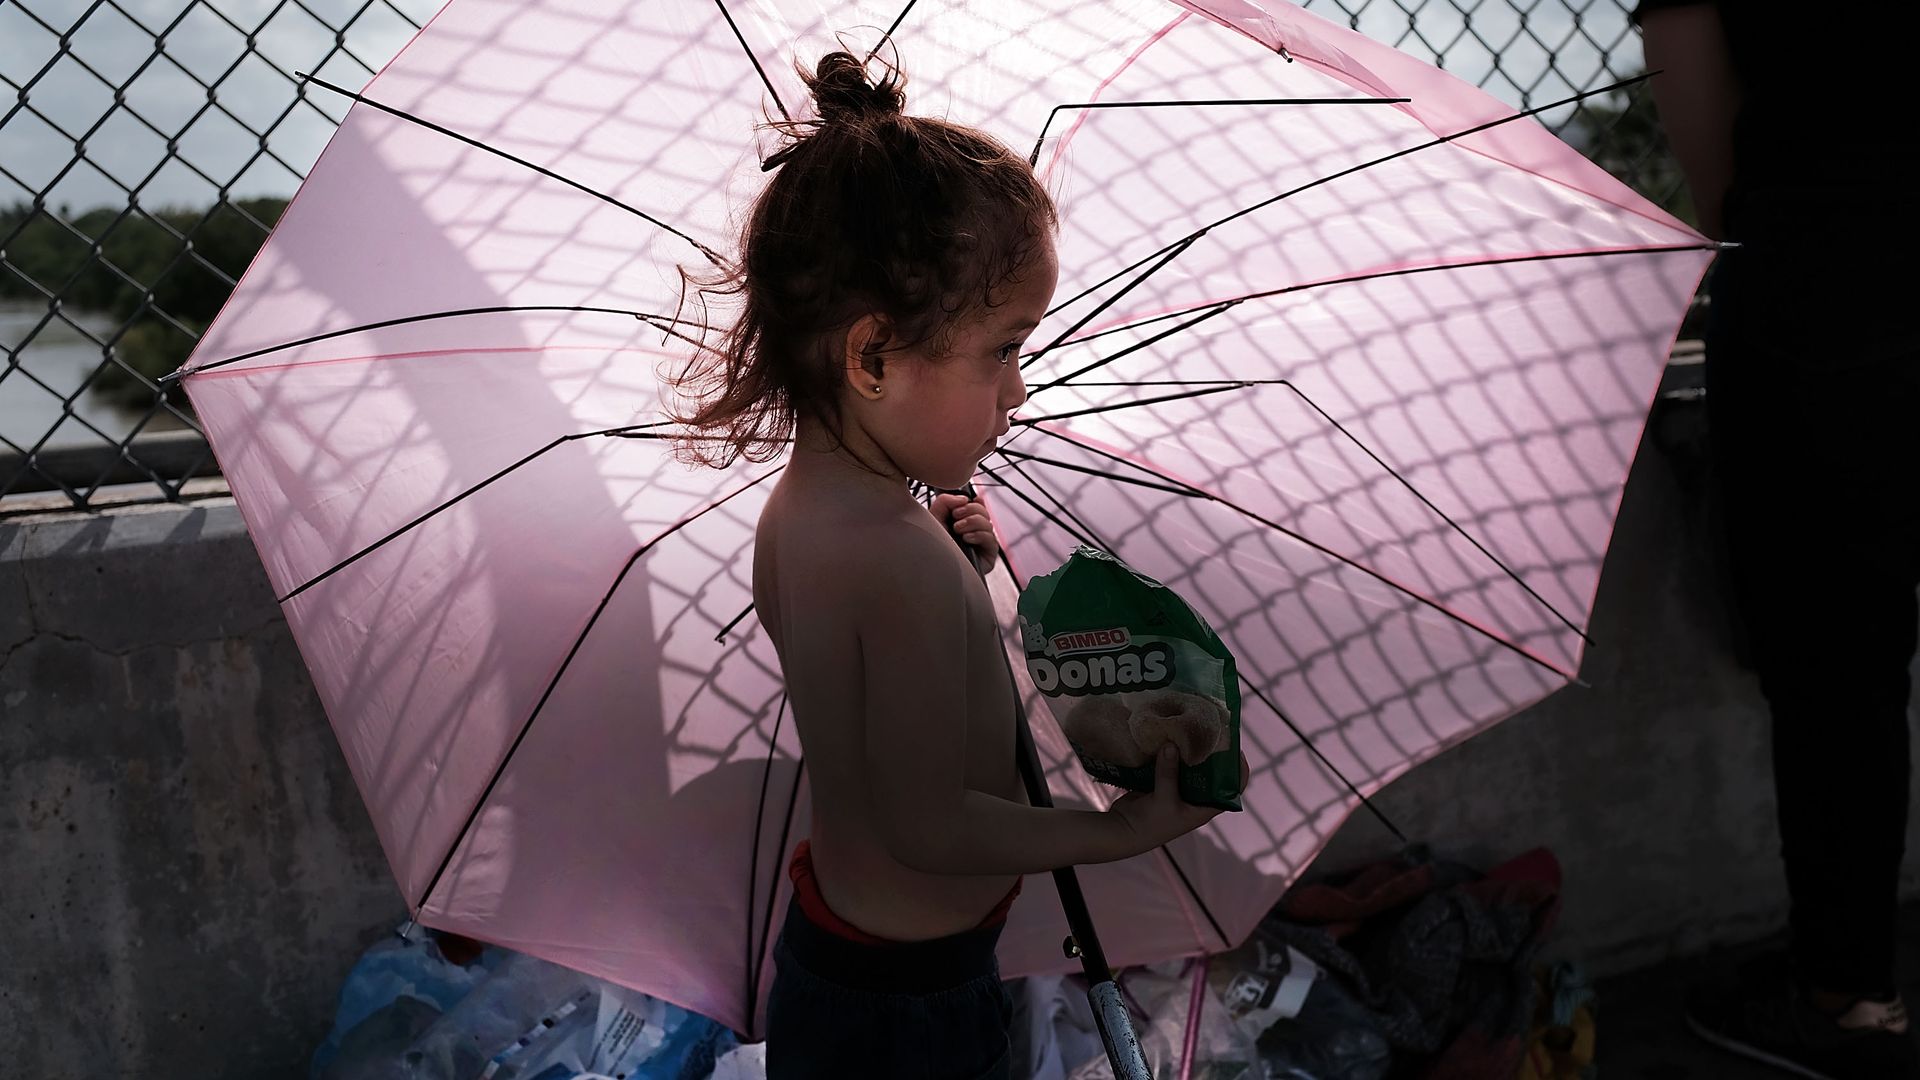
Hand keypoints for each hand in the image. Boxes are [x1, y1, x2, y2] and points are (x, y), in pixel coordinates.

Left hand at [930, 492, 998, 572]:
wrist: (932, 568)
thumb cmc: (931, 548)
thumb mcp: (934, 519)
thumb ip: (945, 502)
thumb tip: (963, 498)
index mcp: (960, 522)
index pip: (975, 505)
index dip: (972, 501)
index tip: (962, 502)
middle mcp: (972, 531)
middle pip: (982, 511)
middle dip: (970, 510)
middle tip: (956, 516)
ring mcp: (981, 543)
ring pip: (988, 522)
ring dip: (972, 522)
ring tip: (958, 530)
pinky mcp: (988, 555)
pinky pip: (991, 538)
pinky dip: (978, 535)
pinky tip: (966, 539)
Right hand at [1107, 745, 1251, 854]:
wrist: (1122, 832)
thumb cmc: (1150, 824)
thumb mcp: (1163, 800)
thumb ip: (1169, 773)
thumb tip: (1172, 744)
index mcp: (1203, 809)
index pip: (1231, 791)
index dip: (1238, 772)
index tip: (1236, 751)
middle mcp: (1194, 800)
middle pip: (1211, 775)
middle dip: (1212, 756)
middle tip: (1212, 732)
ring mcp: (1178, 791)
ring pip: (1190, 769)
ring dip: (1189, 754)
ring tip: (1192, 731)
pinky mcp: (1162, 785)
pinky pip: (1171, 767)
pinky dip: (1170, 756)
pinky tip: (1169, 739)